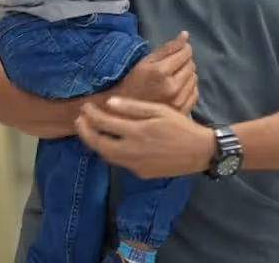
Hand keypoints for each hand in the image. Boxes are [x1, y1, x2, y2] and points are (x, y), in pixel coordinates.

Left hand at [76, 97, 215, 178]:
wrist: (199, 152)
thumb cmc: (181, 127)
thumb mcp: (159, 110)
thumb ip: (133, 107)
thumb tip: (109, 103)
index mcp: (137, 132)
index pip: (104, 123)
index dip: (91, 115)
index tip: (85, 107)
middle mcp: (132, 151)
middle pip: (99, 144)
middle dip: (85, 132)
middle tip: (79, 121)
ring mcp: (135, 165)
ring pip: (107, 156)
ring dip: (96, 143)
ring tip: (91, 132)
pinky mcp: (140, 173)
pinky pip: (120, 162)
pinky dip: (111, 151)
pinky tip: (113, 142)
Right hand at [112, 32, 197, 113]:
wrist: (124, 110)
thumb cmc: (133, 82)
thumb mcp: (146, 61)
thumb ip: (168, 48)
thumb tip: (185, 35)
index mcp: (162, 72)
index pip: (185, 54)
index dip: (184, 48)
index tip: (179, 50)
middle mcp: (172, 87)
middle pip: (191, 66)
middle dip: (185, 61)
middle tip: (173, 64)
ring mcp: (178, 102)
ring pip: (194, 79)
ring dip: (187, 74)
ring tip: (174, 76)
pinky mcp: (182, 111)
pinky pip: (195, 93)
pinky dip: (189, 88)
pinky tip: (179, 87)